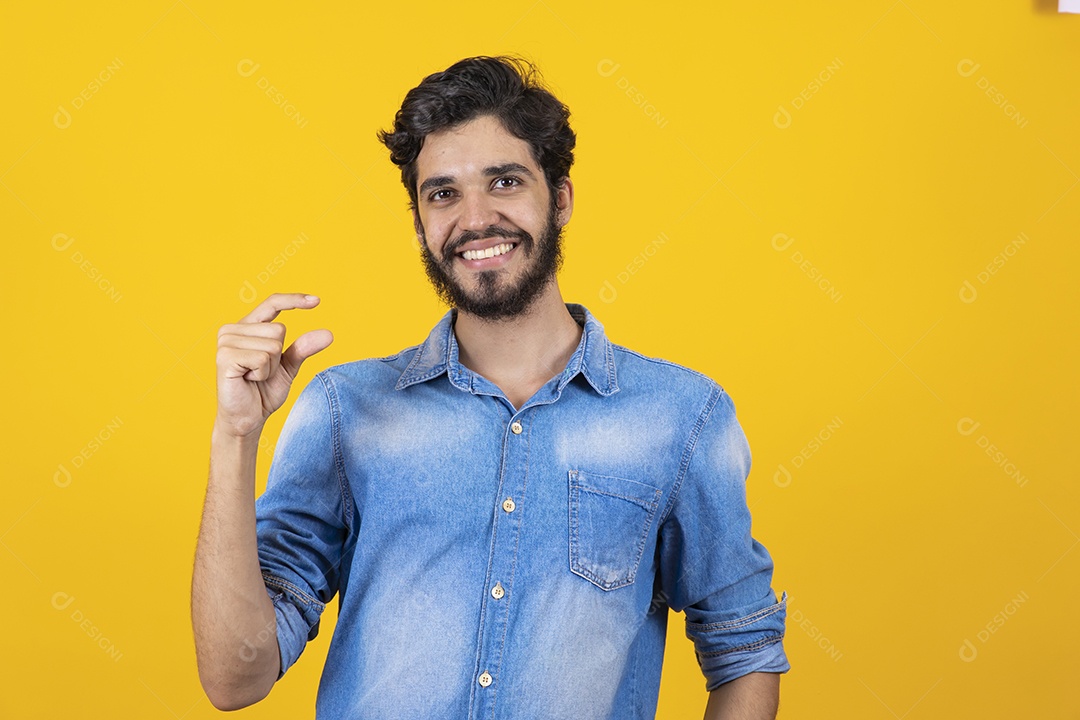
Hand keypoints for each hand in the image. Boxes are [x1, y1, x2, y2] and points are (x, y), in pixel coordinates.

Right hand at [215, 293, 332, 437]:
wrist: (247, 418)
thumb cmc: (263, 391)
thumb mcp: (288, 367)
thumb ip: (303, 348)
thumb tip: (328, 334)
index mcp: (247, 326)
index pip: (272, 303)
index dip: (294, 300)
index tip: (317, 301)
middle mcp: (232, 329)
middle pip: (279, 330)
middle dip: (278, 357)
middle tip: (261, 373)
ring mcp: (226, 341)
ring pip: (273, 345)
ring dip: (270, 368)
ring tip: (253, 377)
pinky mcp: (224, 356)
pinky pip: (263, 358)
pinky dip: (263, 374)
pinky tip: (247, 380)